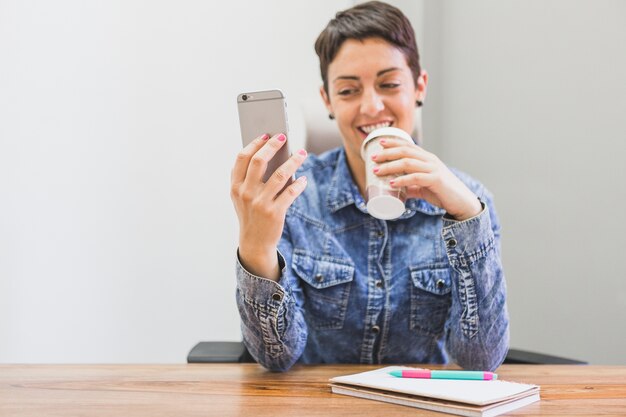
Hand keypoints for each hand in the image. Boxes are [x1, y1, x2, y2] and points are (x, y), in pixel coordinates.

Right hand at [230, 133, 307, 279]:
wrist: (254, 243)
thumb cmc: (250, 214)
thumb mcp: (242, 197)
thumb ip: (249, 178)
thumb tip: (270, 154)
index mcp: (235, 186)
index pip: (242, 158)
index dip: (254, 143)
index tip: (266, 134)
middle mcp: (246, 193)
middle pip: (259, 161)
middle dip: (272, 145)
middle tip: (284, 137)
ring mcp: (260, 203)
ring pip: (279, 174)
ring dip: (293, 161)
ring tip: (302, 153)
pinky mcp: (274, 212)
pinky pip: (290, 193)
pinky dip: (299, 184)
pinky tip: (304, 179)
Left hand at [371, 138, 480, 220]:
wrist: (461, 202)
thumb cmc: (442, 192)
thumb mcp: (423, 186)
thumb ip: (411, 186)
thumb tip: (395, 191)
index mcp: (427, 158)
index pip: (408, 145)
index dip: (393, 143)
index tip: (379, 144)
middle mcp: (430, 160)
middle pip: (405, 151)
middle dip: (387, 153)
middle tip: (373, 158)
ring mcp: (433, 169)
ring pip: (408, 163)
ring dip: (390, 166)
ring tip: (378, 171)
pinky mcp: (436, 180)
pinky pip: (416, 178)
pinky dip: (402, 180)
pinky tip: (392, 184)